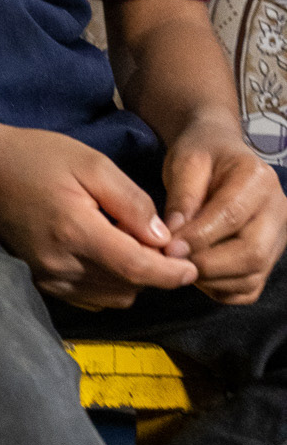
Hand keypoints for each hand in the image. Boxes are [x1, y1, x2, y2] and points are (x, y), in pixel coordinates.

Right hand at [0, 126, 198, 309]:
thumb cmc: (35, 156)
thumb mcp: (90, 163)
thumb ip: (131, 202)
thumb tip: (163, 238)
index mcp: (76, 232)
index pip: (137, 269)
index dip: (171, 273)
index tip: (192, 268)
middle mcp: (61, 265)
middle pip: (128, 288)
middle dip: (153, 272)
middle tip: (157, 241)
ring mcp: (49, 278)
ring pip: (112, 297)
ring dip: (132, 279)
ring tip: (129, 244)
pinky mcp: (41, 282)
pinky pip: (90, 296)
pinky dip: (108, 283)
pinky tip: (105, 253)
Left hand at [162, 117, 286, 305]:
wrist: (218, 155)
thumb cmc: (200, 155)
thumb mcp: (185, 163)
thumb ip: (182, 198)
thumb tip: (175, 238)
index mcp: (259, 178)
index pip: (232, 216)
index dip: (199, 237)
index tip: (168, 248)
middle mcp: (279, 209)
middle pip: (252, 253)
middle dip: (207, 264)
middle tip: (172, 262)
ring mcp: (279, 237)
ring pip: (252, 276)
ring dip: (210, 279)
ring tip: (180, 264)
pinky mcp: (270, 258)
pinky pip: (248, 288)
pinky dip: (219, 289)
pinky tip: (196, 272)